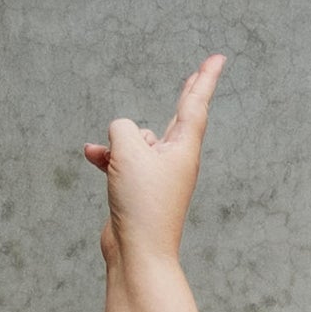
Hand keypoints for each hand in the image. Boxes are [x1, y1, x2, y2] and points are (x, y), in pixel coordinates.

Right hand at [84, 53, 224, 272]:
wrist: (137, 253)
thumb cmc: (141, 203)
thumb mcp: (128, 152)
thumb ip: (123, 129)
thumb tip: (120, 135)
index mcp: (184, 147)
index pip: (196, 103)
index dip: (205, 78)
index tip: (218, 58)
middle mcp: (175, 159)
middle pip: (181, 116)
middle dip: (188, 92)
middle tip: (201, 72)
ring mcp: (158, 175)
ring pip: (138, 141)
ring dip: (117, 143)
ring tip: (107, 158)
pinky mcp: (140, 190)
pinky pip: (123, 161)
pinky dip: (107, 157)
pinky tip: (92, 155)